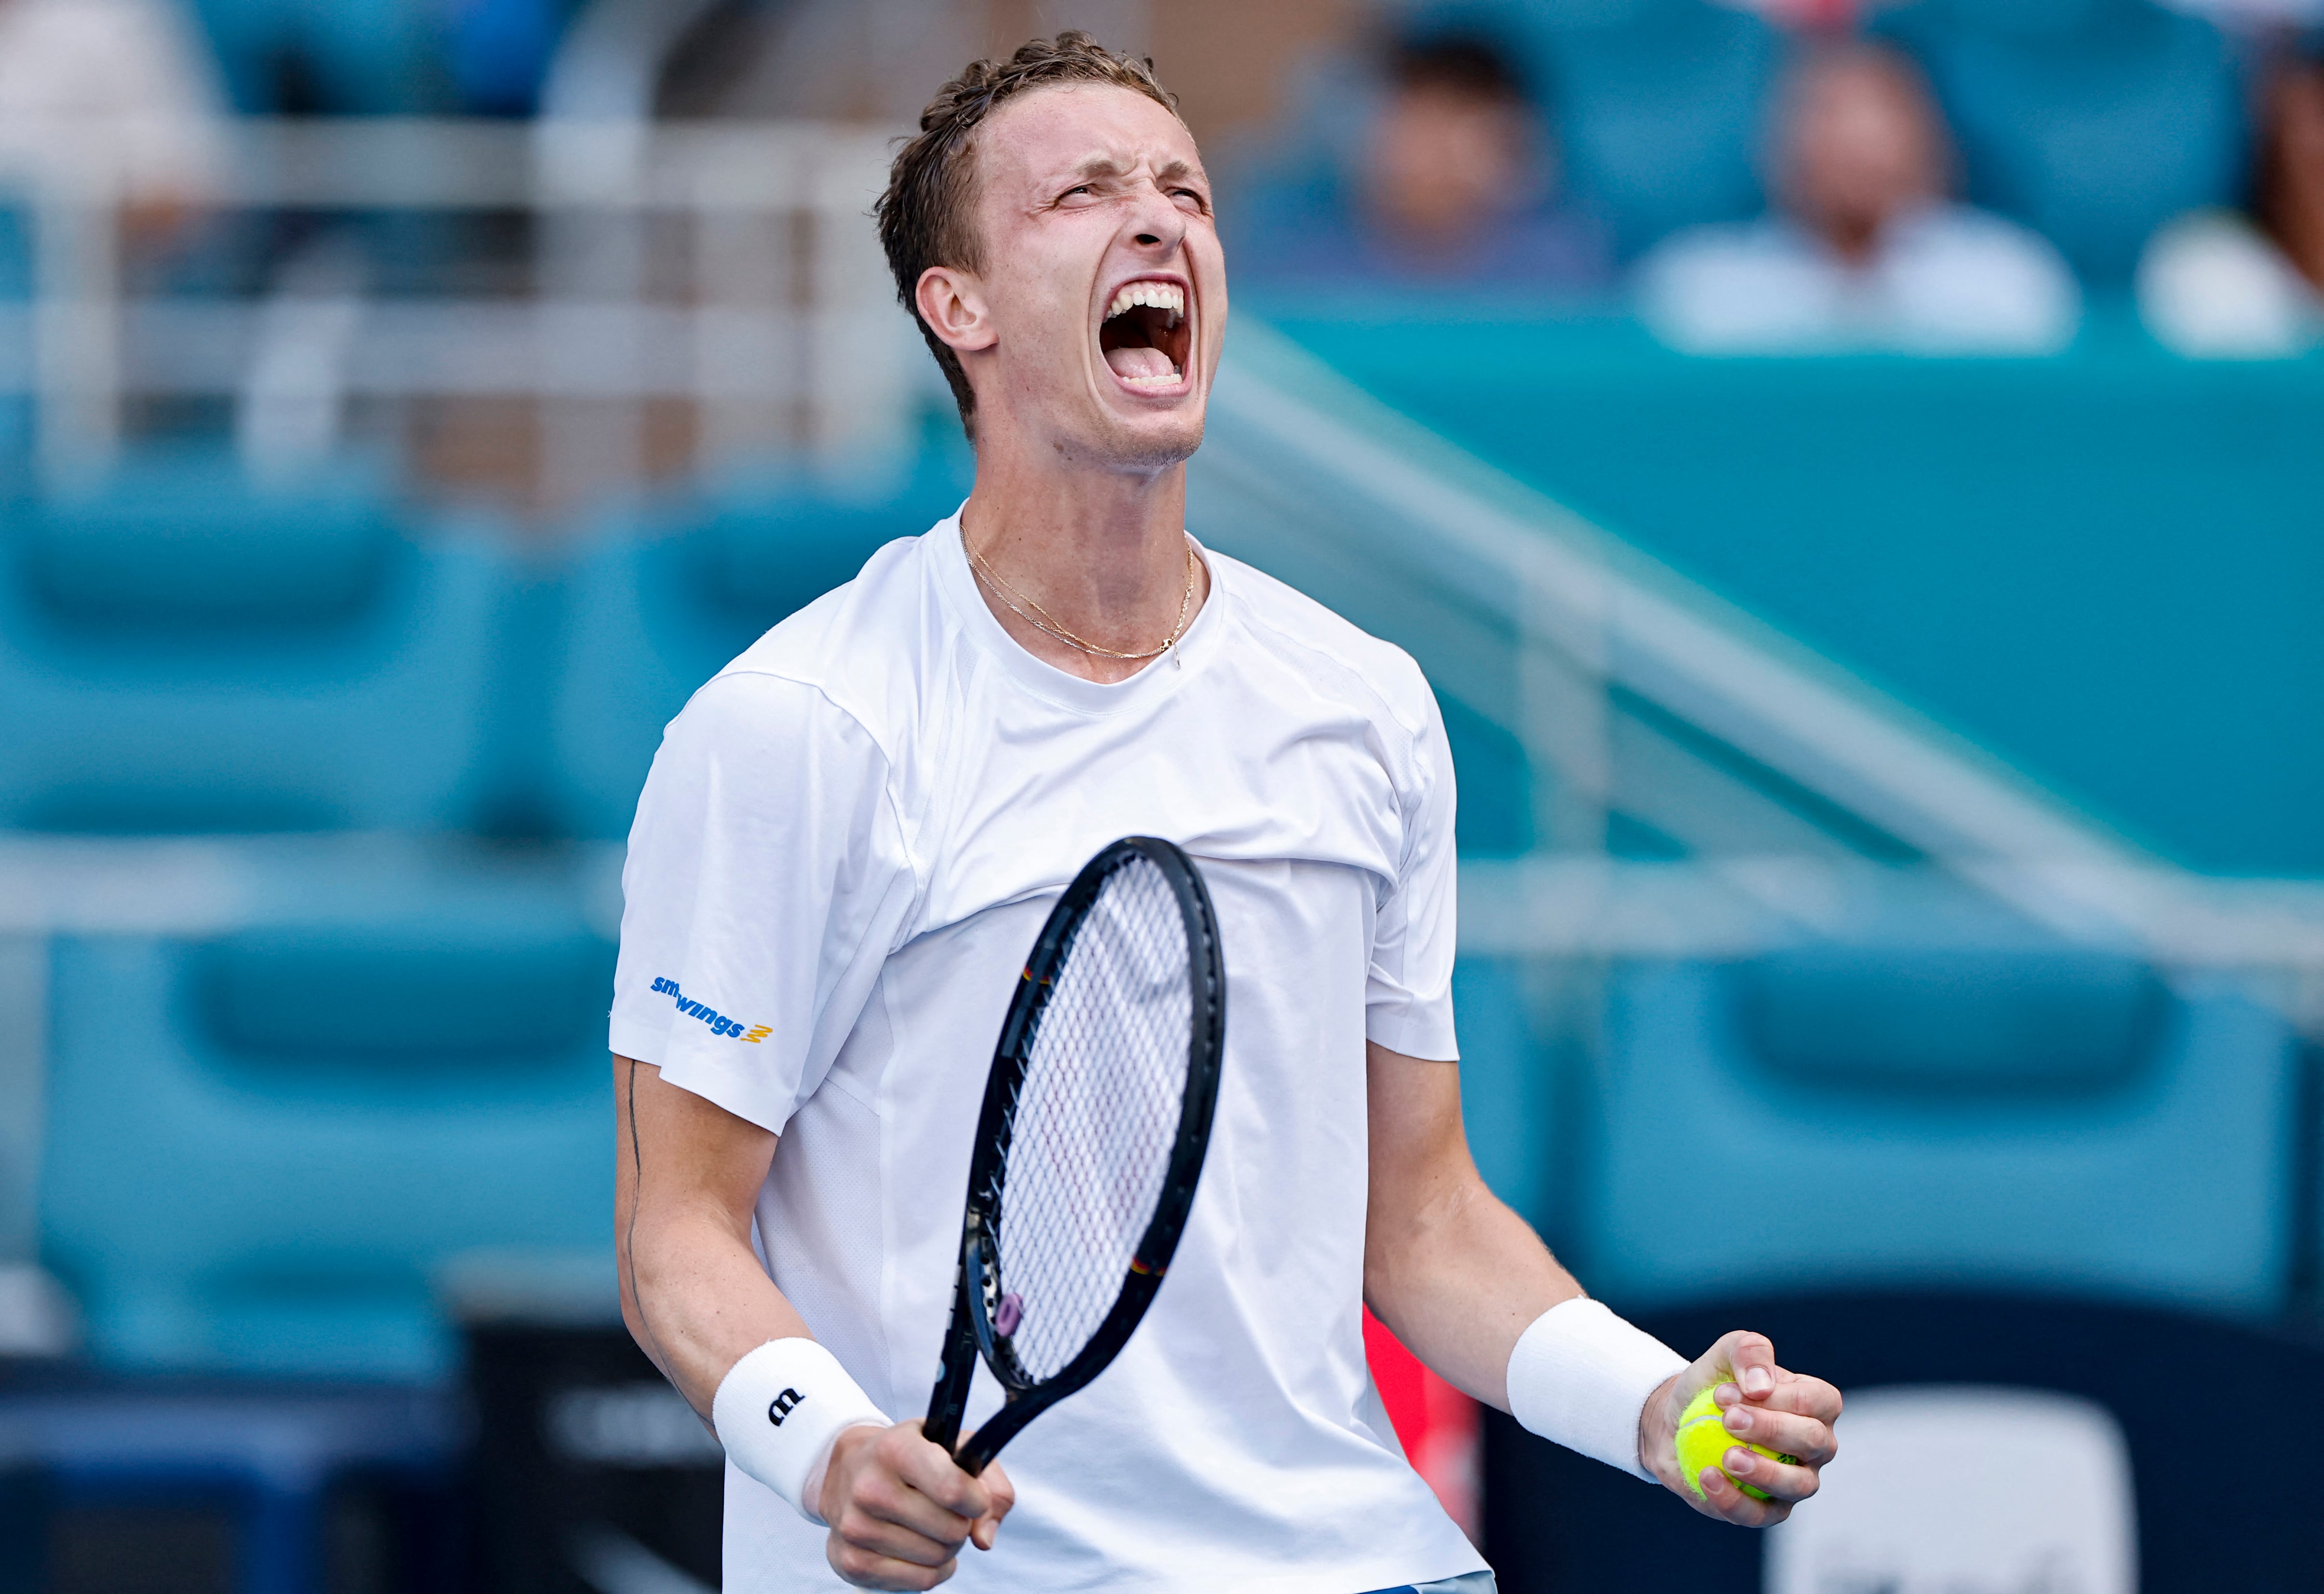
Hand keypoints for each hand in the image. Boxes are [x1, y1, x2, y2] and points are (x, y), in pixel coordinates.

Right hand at [818, 1420, 1013, 1589]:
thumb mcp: (956, 1446)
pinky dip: (934, 1570)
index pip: (952, 1489)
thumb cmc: (914, 1457)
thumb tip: (984, 1538)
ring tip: (933, 1526)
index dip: (977, 1501)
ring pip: (937, 1558)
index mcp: (896, 1450)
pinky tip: (924, 1549)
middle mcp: (870, 1488)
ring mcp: (856, 1528)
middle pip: (950, 1530)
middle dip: (962, 1524)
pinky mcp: (852, 1562)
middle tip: (950, 1511)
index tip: (975, 1497)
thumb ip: (991, 1484)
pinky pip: (920, 1581)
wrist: (849, 1471)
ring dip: (948, 1548)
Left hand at [1637, 1329, 1840, 1526]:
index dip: (1777, 1397)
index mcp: (1815, 1405)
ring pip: (1798, 1485)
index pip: (1817, 1401)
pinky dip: (1734, 1499)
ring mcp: (1796, 1481)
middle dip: (1773, 1429)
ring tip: (1727, 1456)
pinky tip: (1708, 1477)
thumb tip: (1761, 1386)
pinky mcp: (1768, 1510)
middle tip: (1727, 1420)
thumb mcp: (1724, 1354)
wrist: (1675, 1423)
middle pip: (1813, 1441)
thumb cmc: (1711, 1386)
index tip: (1724, 1393)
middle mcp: (1815, 1447)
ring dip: (1764, 1471)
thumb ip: (1748, 1352)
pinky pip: (1761, 1515)